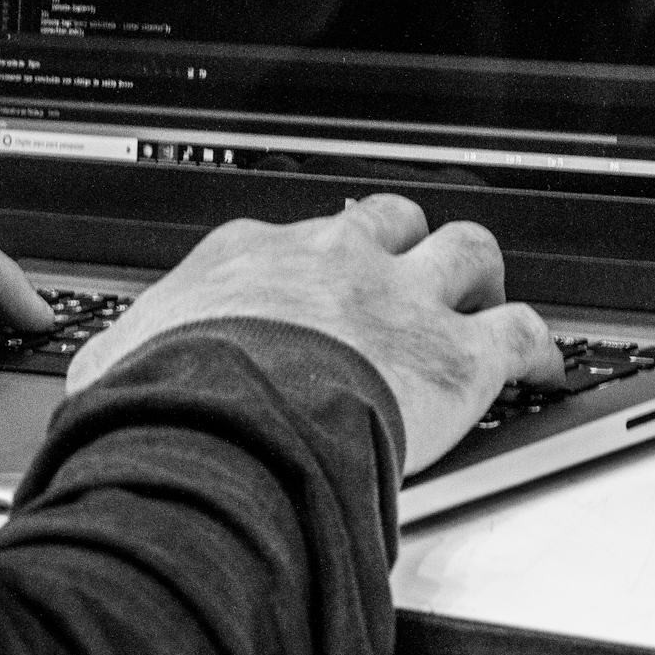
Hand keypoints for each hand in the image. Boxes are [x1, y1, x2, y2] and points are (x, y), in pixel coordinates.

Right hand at [66, 194, 564, 473]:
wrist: (222, 434)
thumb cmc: (161, 407)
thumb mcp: (118, 365)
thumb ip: (134, 356)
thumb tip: (111, 378)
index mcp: (253, 257)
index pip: (295, 235)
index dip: (316, 259)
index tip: (318, 278)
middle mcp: (338, 260)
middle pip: (393, 221)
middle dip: (407, 244)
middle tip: (413, 276)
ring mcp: (404, 301)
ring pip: (468, 250)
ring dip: (478, 274)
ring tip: (483, 300)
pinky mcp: (458, 356)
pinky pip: (521, 330)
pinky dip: (538, 346)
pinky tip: (543, 364)